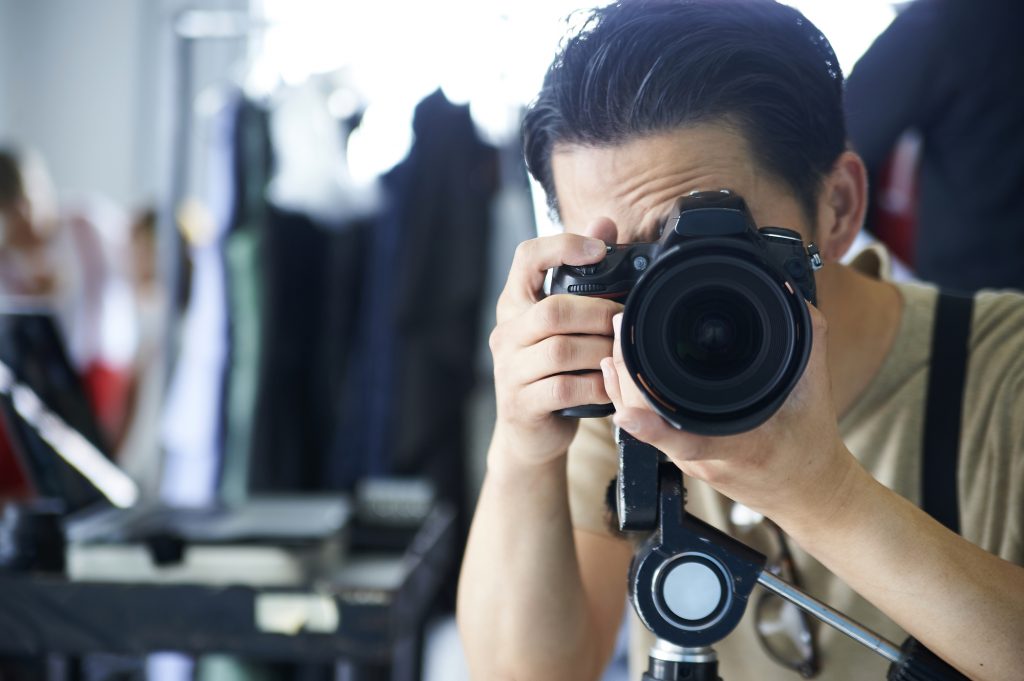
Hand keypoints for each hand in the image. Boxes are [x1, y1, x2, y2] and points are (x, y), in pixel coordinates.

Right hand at [489, 220, 622, 467]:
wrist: (530, 433)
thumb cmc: (553, 371)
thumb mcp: (564, 324)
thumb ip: (583, 276)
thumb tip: (605, 221)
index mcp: (515, 305)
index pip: (526, 259)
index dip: (560, 246)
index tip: (597, 249)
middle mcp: (506, 332)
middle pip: (552, 309)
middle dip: (598, 312)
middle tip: (624, 321)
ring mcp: (510, 369)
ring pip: (560, 349)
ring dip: (601, 351)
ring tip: (621, 355)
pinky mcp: (522, 403)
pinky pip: (563, 387)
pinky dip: (594, 386)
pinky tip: (610, 386)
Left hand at [600, 303, 859, 527]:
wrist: (806, 492)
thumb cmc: (810, 445)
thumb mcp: (815, 388)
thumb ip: (807, 340)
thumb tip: (792, 298)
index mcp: (744, 446)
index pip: (691, 442)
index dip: (655, 430)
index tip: (628, 414)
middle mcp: (709, 459)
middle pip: (652, 426)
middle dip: (627, 379)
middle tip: (620, 328)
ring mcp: (692, 463)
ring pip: (644, 427)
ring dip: (623, 384)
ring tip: (616, 341)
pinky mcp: (684, 459)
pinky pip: (648, 428)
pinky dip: (629, 398)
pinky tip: (616, 372)